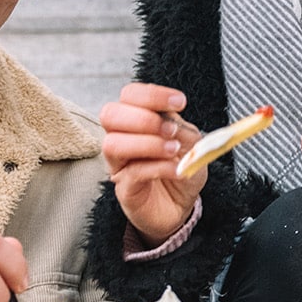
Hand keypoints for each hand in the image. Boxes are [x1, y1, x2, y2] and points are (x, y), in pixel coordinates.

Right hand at [100, 82, 205, 243]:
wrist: (180, 206)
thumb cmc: (180, 169)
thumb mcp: (191, 144)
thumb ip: (182, 129)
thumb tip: (172, 119)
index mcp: (135, 120)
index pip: (129, 95)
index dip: (152, 94)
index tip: (179, 102)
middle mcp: (121, 138)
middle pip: (110, 114)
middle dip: (143, 118)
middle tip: (170, 129)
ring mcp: (119, 164)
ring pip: (113, 144)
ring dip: (148, 143)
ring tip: (173, 149)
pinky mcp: (125, 189)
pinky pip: (133, 173)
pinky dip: (158, 167)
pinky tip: (177, 169)